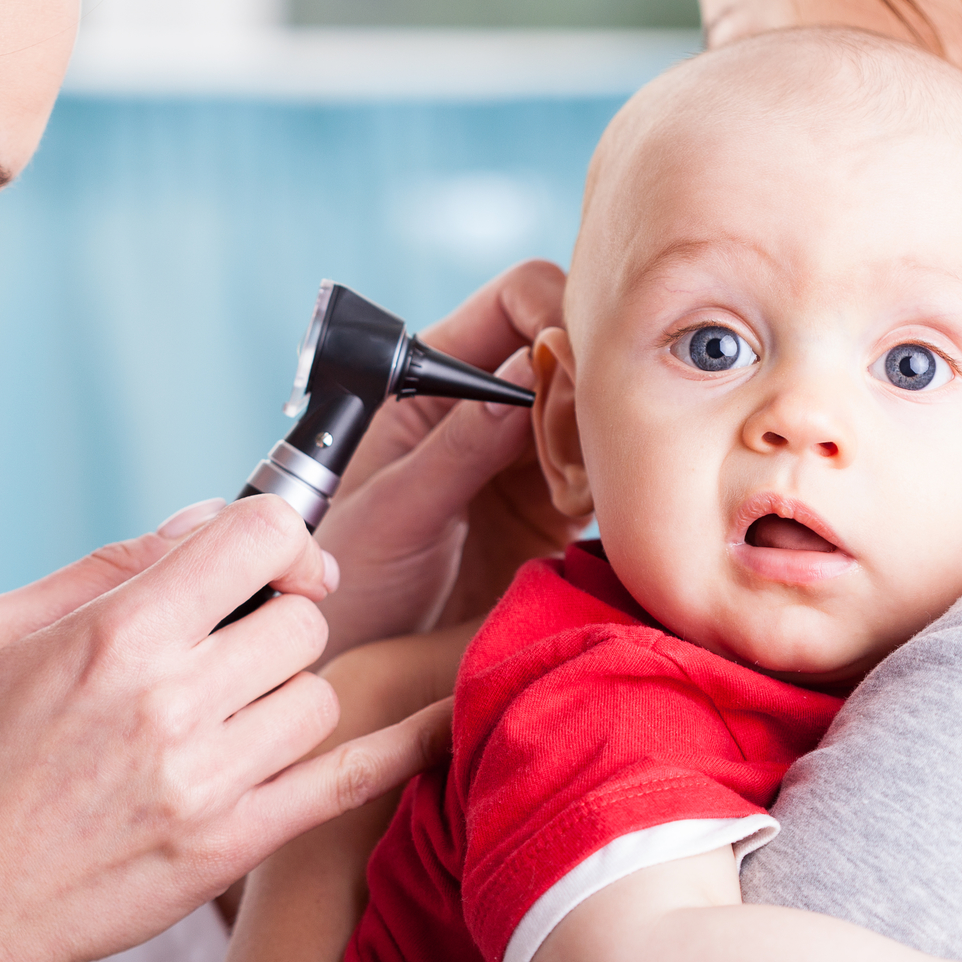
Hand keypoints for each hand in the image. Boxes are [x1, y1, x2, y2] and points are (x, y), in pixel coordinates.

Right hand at [0, 497, 449, 961]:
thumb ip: (109, 565)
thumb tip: (205, 522)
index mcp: (115, 637)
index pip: (257, 537)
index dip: (277, 535)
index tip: (268, 559)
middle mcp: (172, 705)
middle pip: (300, 621)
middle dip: (276, 620)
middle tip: (234, 647)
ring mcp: (210, 782)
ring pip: (321, 695)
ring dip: (289, 693)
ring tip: (234, 714)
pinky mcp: (233, 847)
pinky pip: (350, 780)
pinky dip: (402, 744)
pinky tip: (436, 718)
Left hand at [315, 261, 585, 658]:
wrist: (349, 660)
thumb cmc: (343, 580)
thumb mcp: (393, 511)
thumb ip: (457, 446)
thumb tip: (525, 370)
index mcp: (428, 377)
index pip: (512, 301)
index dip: (554, 313)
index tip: (578, 363)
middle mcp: (481, 404)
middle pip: (567, 347)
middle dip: (595, 374)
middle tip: (601, 430)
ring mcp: (521, 454)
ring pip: (596, 408)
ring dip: (610, 433)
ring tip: (597, 479)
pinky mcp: (552, 508)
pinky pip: (605, 473)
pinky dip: (618, 483)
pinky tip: (609, 508)